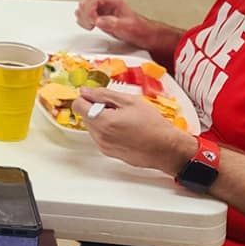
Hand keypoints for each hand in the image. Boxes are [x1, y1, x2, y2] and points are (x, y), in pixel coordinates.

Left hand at [71, 87, 196, 174]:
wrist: (166, 149)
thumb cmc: (153, 125)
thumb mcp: (129, 101)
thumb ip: (104, 94)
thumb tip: (85, 91)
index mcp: (103, 121)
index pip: (78, 105)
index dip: (87, 97)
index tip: (98, 96)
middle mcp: (100, 136)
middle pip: (85, 116)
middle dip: (96, 109)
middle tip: (117, 108)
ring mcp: (104, 147)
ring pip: (92, 127)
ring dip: (102, 120)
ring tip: (123, 119)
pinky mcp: (109, 153)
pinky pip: (100, 137)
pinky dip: (107, 131)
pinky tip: (125, 129)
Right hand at [75, 0, 154, 48]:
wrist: (143, 35)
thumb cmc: (138, 29)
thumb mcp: (127, 27)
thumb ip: (113, 23)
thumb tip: (98, 20)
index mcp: (113, 0)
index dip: (90, 10)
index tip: (95, 21)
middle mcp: (106, 2)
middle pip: (86, 1)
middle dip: (85, 14)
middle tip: (92, 24)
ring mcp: (101, 9)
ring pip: (83, 7)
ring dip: (83, 17)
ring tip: (91, 26)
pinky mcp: (98, 16)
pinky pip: (84, 14)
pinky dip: (83, 20)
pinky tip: (90, 26)